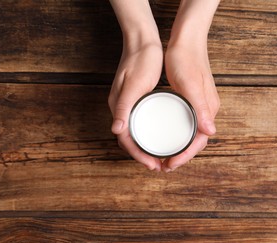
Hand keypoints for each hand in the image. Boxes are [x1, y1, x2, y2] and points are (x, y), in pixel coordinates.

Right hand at [108, 41, 162, 170]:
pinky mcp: (136, 100)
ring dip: (145, 148)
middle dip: (142, 155)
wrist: (142, 41)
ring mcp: (128, 104)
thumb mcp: (134, 84)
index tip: (153, 165)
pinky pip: (139, 123)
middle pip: (129, 140)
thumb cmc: (140, 60)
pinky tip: (158, 137)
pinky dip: (147, 135)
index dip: (139, 155)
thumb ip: (124, 107)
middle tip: (159, 166)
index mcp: (119, 107)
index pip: (126, 140)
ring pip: (134, 133)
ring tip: (160, 157)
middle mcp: (121, 109)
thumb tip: (116, 130)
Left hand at [163, 41, 219, 171]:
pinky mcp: (191, 101)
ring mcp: (199, 106)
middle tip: (164, 167)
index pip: (200, 142)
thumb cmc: (187, 60)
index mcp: (208, 109)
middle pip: (196, 141)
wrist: (187, 41)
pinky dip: (178, 136)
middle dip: (181, 157)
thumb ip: (201, 108)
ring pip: (191, 135)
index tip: (170, 164)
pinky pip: (186, 125)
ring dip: (180, 149)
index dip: (185, 156)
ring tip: (164, 158)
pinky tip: (167, 138)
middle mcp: (206, 111)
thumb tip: (211, 132)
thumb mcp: (191, 84)